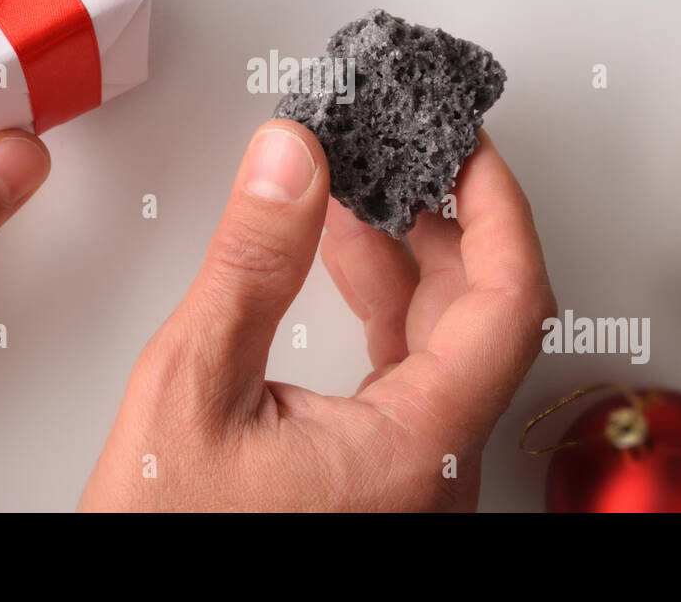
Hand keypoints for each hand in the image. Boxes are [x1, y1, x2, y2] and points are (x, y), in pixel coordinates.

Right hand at [80, 120, 553, 510]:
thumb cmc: (171, 535)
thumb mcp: (195, 384)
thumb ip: (251, 264)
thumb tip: (291, 160)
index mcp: (416, 448)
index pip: (509, 304)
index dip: (498, 208)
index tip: (468, 145)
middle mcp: (434, 466)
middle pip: (485, 316)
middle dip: (447, 217)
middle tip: (411, 147)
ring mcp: (413, 474)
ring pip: (447, 343)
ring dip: (411, 257)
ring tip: (362, 187)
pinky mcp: (382, 475)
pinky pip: (412, 372)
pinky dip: (385, 304)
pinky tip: (345, 258)